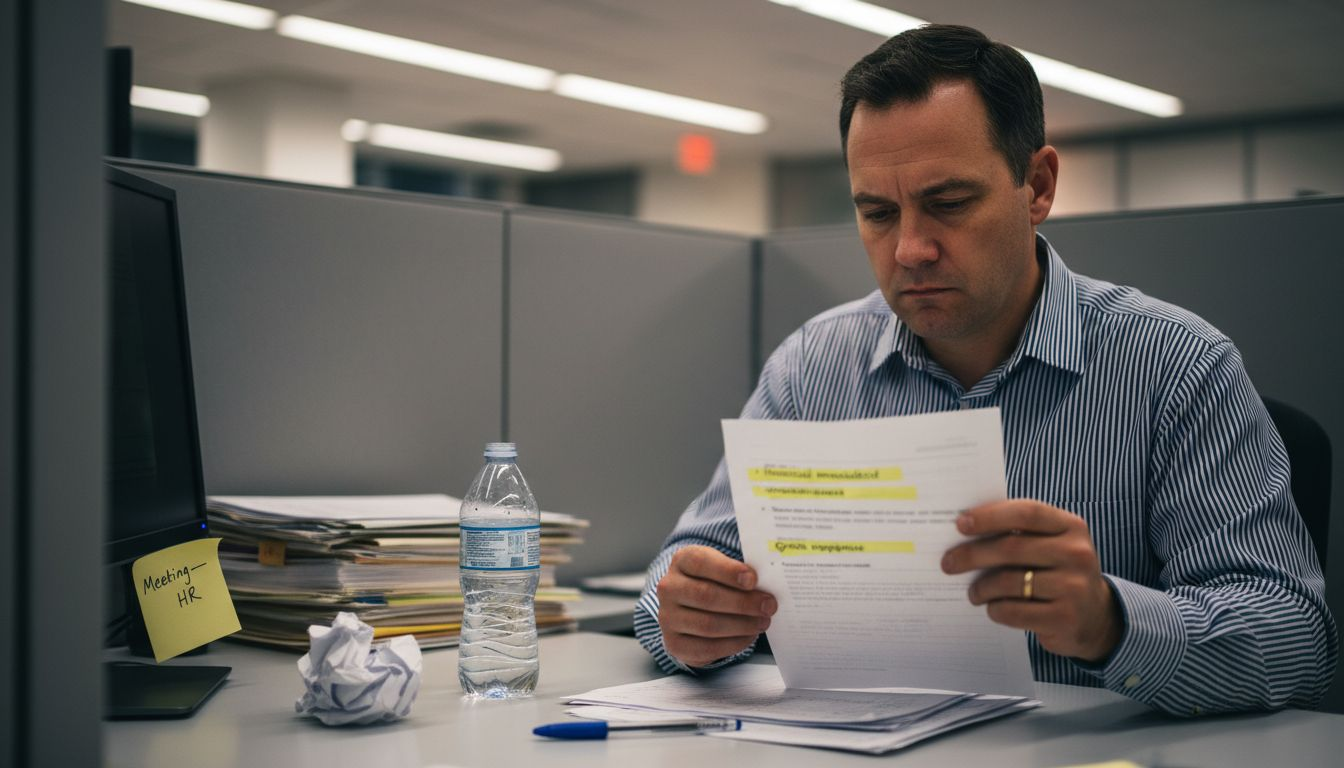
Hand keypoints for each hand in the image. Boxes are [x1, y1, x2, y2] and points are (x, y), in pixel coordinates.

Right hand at [656, 546, 776, 667]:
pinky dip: (734, 643)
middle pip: (706, 596)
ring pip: (708, 625)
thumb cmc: (715, 582)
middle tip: (768, 605)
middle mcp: (669, 588)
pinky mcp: (675, 643)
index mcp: (682, 561)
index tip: (753, 579)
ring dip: (742, 625)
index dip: (728, 571)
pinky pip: (707, 647)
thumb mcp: (723, 567)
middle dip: (743, 603)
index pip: (701, 562)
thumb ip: (740, 572)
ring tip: (763, 621)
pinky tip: (749, 635)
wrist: (691, 607)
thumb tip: (767, 584)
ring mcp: (668, 617)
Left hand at [940, 499, 1121, 662]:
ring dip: (981, 588)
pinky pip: (1014, 611)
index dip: (990, 516)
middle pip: (1012, 548)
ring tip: (973, 592)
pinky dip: (995, 609)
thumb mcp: (1051, 545)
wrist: (1096, 617)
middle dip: (972, 555)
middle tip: (948, 562)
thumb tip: (965, 528)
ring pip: (1009, 582)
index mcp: (1071, 527)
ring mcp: (1074, 587)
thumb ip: (1020, 533)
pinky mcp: (1065, 618)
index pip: (1026, 513)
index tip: (960, 524)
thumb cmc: (1058, 572)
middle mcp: (1077, 554)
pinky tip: (992, 608)